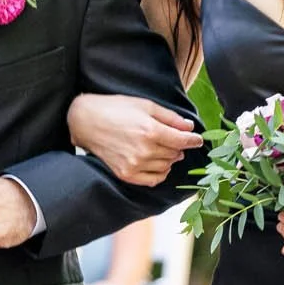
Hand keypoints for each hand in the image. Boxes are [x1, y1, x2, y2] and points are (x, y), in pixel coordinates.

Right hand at [67, 92, 201, 185]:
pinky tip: (158, 163)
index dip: (193, 140)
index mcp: (150, 131)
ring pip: (166, 166)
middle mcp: (144, 150)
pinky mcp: (126, 174)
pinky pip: (153, 180)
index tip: (197, 139)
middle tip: (174, 139)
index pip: (182, 141)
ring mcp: (134, 165)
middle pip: (175, 153)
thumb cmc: (116, 108)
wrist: (86, 121)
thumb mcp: (145, 105)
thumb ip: (170, 118)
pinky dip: (160, 173)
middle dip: (178, 146)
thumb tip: (189, 127)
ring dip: (169, 158)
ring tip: (163, 148)